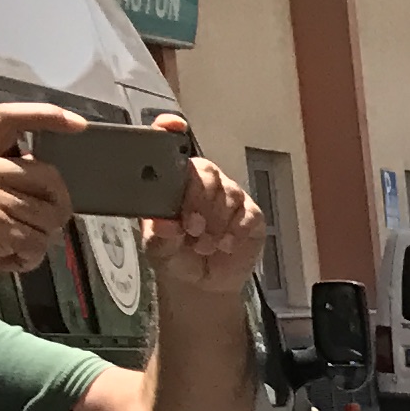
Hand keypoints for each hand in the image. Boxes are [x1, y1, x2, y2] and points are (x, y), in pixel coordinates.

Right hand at [0, 102, 81, 275]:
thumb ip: (9, 172)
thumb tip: (45, 174)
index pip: (6, 119)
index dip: (42, 115)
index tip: (78, 123)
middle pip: (49, 177)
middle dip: (57, 204)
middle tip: (43, 220)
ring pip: (49, 216)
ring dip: (38, 236)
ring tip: (12, 238)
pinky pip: (38, 243)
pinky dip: (29, 257)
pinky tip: (9, 254)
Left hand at [142, 119, 261, 299]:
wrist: (201, 284)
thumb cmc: (176, 257)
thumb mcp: (158, 249)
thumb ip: (159, 236)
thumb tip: (166, 223)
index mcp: (173, 182)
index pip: (171, 148)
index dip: (171, 131)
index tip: (173, 126)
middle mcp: (202, 182)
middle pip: (206, 171)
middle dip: (199, 200)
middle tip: (192, 227)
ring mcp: (229, 197)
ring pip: (228, 194)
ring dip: (216, 223)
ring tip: (204, 244)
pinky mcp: (251, 216)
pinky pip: (249, 214)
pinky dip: (236, 231)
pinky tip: (225, 244)